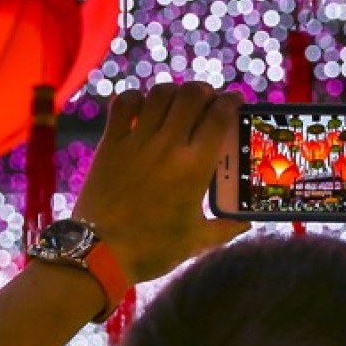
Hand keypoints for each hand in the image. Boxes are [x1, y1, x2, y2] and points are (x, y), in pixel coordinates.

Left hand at [74, 83, 248, 282]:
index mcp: (195, 166)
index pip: (219, 116)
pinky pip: (124, 104)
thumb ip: (224, 229)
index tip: (235, 100)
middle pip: (191, 95)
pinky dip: (135, 98)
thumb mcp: (194, 241)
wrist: (98, 253)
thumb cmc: (152, 248)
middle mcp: (169, 144)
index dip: (231, 101)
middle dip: (205, 91)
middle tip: (207, 101)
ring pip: (160, 94)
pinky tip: (142, 106)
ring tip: (178, 101)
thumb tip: (247, 224)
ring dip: (174, 92)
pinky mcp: (110, 142)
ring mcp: (137, 140)